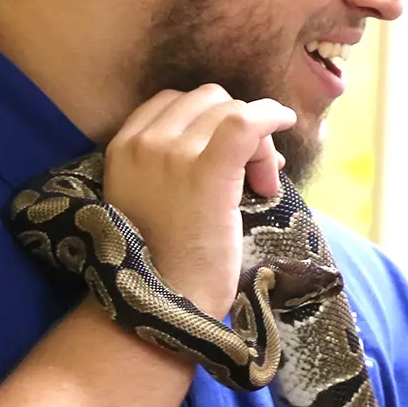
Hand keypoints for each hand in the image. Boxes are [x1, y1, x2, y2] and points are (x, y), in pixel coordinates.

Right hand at [101, 85, 295, 317]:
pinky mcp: (206, 172)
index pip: (175, 103)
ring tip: (262, 185)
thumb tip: (240, 140)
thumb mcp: (155, 200)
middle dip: (237, 126)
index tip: (231, 157)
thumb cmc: (169, 264)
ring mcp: (172, 155)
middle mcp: (143, 144)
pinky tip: (285, 121)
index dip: (210, 122)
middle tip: (254, 176)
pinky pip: (245, 121)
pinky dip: (271, 115)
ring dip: (257, 141)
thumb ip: (178, 165)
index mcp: (123, 148)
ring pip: (231, 111)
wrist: (166, 306)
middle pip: (207, 101)